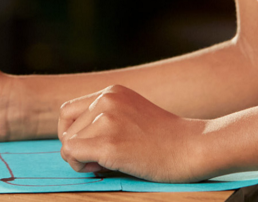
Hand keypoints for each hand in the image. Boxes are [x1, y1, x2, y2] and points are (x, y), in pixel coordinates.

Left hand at [58, 85, 207, 182]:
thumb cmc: (163, 139)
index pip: (68, 111)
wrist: (191, 147)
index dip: (72, 132)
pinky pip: (72, 155)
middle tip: (98, 159)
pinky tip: (103, 167)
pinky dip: (81, 166)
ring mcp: (108, 120)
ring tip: (105, 163)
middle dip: (76, 147)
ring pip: (68, 143)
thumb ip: (104, 116)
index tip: (89, 146)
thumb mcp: (131, 113)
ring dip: (79, 159)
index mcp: (112, 91)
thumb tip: (70, 140)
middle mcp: (107, 100)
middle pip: (66, 128)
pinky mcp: (109, 143)